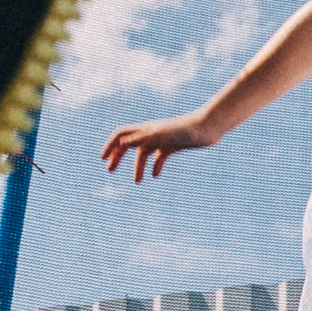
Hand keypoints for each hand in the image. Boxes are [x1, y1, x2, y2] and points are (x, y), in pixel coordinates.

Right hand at [101, 113, 219, 178]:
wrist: (208, 128)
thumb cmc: (185, 130)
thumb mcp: (161, 136)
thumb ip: (142, 139)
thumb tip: (122, 143)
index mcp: (145, 130)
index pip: (121, 135)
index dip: (110, 146)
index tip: (102, 159)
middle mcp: (151, 134)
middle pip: (129, 145)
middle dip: (118, 157)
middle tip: (110, 171)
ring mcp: (162, 140)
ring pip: (144, 154)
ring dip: (138, 167)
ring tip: (138, 182)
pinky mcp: (173, 146)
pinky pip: (160, 157)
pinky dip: (156, 166)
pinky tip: (155, 175)